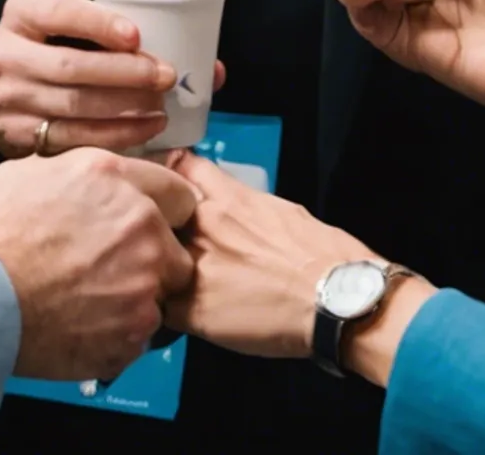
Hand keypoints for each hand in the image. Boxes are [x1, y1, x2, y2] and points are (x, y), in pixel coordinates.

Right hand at [0, 0, 176, 178]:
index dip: (97, 23)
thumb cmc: (48, 51)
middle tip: (165, 78)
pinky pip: (72, 138)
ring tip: (161, 110)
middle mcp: (7, 54)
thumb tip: (211, 68)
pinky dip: (113, 136)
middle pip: (70, 67)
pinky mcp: (20, 134)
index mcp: (21, 13)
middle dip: (124, 74)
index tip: (136, 35)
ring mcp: (10, 99)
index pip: (57, 11)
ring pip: (73, 107)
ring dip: (124, 110)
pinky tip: (143, 132)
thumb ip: (122, 35)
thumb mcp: (66, 27)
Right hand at [0, 149, 198, 380]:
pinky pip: (139, 332)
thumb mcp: (26, 173)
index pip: (178, 193)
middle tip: (113, 270)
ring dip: (136, 297)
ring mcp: (143, 282)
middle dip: (154, 259)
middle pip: (177, 248)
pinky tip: (84, 327)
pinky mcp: (134, 331)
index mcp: (116, 180)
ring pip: (160, 293)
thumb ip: (74, 171)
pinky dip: (118, 333)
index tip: (148, 227)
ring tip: (92, 302)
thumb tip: (88, 177)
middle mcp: (141, 226)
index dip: (163, 212)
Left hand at [166, 154, 430, 372]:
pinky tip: (175, 316)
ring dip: (151, 267)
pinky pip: (161, 307)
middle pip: (153, 212)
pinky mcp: (192, 310)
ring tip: (158, 278)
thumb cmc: (321, 254)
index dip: (166, 176)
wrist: (335, 298)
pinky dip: (164, 309)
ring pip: (149, 259)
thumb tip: (235, 217)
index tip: (161, 186)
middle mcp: (204, 226)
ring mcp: (193, 267)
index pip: (179, 168)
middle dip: (149, 223)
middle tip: (149, 235)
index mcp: (229, 199)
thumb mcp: (283, 212)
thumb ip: (246, 210)